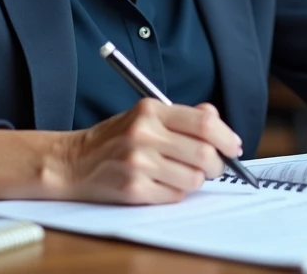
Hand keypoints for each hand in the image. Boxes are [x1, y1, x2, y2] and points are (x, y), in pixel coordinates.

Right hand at [56, 99, 241, 204]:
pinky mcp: (133, 188)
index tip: (234, 147)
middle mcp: (144, 134)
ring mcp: (138, 162)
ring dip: (194, 180)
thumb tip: (217, 120)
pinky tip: (160, 184)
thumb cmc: (115, 139)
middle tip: (211, 167)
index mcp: (150, 111)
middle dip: (216, 165)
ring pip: (194, 178)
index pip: (204, 123)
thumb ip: (183, 116)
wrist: (72, 162)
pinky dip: (175, 193)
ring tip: (178, 174)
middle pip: (205, 153)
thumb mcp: (146, 116)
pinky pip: (175, 196)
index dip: (226, 137)